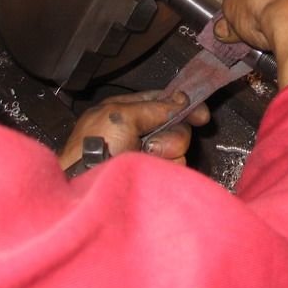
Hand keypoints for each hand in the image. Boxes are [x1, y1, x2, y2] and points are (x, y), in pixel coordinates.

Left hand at [57, 91, 209, 169]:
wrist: (87, 188)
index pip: (163, 101)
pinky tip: (151, 171)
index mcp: (125, 111)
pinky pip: (177, 167)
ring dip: (166, 152)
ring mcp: (146, 156)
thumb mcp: (120, 116)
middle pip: (177, 125)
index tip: (200, 114)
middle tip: (151, 143)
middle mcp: (138, 132)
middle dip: (170, 134)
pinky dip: (166, 168)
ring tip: (145, 159)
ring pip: (179, 148)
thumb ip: (154, 106)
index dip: (183, 105)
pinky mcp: (153, 176)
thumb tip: (182, 100)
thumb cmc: (94, 148)